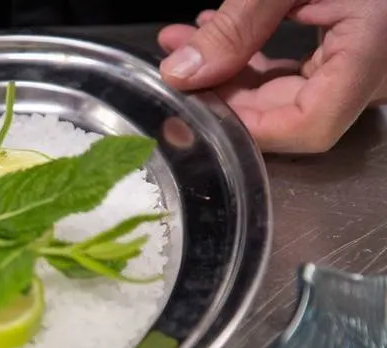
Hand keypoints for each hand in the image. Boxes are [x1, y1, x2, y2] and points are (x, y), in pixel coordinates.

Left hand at [158, 0, 386, 152]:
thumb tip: (183, 73)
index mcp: (374, 51)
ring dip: (233, 72)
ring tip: (185, 40)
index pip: (310, 126)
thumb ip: (239, 24)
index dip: (249, 127)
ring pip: (293, 93)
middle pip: (293, 112)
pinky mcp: (358, 48)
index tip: (197, 103)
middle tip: (178, 61)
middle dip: (224, 90)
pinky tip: (221, 34)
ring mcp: (370, 63)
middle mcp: (379, 69)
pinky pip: (305, 71)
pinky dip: (259, 59)